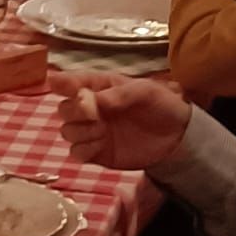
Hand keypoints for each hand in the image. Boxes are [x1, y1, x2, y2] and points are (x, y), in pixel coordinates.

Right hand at [50, 71, 190, 169]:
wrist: (178, 138)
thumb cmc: (162, 106)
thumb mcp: (146, 91)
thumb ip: (118, 94)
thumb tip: (93, 101)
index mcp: (100, 87)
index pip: (71, 82)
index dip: (61, 83)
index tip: (57, 85)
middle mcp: (91, 108)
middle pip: (63, 108)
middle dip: (74, 111)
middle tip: (94, 114)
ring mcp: (92, 131)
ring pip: (66, 131)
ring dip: (81, 131)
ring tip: (103, 132)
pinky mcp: (95, 153)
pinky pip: (75, 152)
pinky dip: (84, 149)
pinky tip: (101, 145)